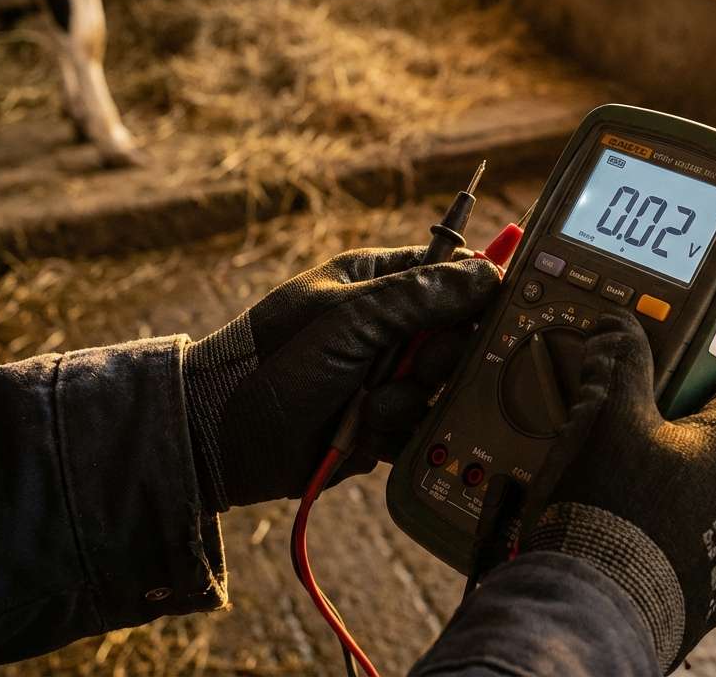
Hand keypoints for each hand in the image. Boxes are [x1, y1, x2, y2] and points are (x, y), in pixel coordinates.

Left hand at [182, 247, 499, 511]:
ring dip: (408, 401)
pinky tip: (363, 432)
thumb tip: (490, 273)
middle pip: (455, 334)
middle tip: (414, 367)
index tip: (483, 316)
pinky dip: (396, 432)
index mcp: (375, 281)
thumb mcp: (349, 319)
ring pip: (439, 386)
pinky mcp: (381, 419)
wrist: (225, 443)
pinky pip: (420, 425)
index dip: (474, 294)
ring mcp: (383, 374)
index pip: (450, 272)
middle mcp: (384, 325)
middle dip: (437, 359)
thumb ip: (420, 295)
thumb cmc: (275, 363)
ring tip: (367, 407)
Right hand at [519, 313, 715, 671]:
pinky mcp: (710, 581)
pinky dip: (672, 513)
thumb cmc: (611, 512)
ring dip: (683, 463)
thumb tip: (621, 330)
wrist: (596, 613)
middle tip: (652, 393)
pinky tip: (628, 514)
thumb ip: (618, 364)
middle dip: (697, 407)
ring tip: (627, 460)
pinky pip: (700, 530)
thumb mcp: (605, 418)